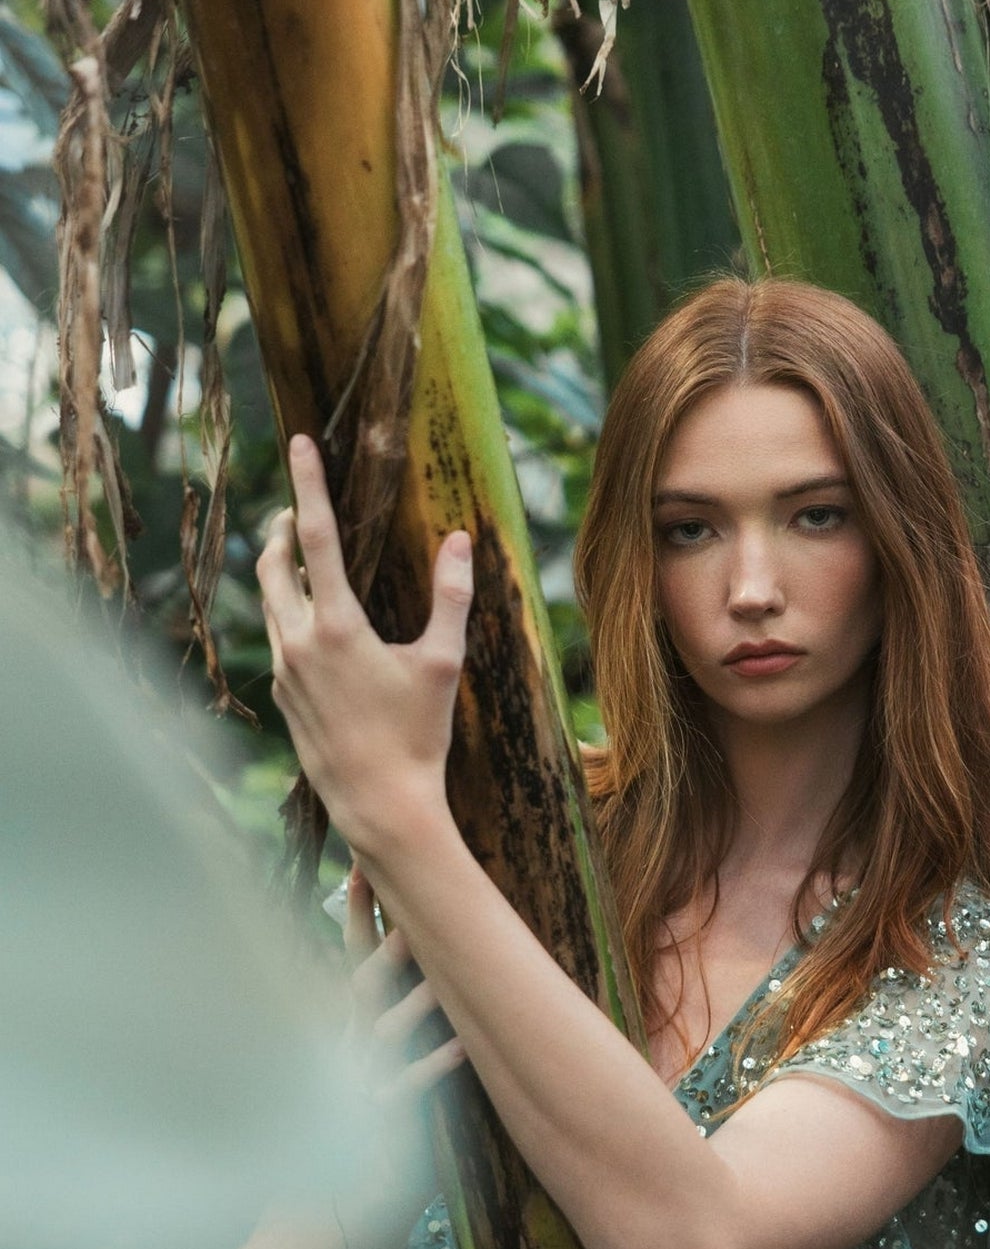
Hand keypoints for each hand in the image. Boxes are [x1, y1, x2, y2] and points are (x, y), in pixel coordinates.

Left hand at [258, 435, 473, 851]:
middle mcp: (299, 643)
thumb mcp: (443, 664)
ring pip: (269, 603)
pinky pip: (278, 639)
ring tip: (300, 558)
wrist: (379, 806)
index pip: (315, 536)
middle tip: (295, 508)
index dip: (309, 484)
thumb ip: (452, 597)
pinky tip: (312, 622)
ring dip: (280, 572)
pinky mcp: (283, 697)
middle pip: (272, 564)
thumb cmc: (418, 738)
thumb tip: (461, 540)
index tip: (299, 442)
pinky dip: (288, 614)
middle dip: (281, 528)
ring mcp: (285, 672)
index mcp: (337, 627)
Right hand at [342, 862, 464, 1205]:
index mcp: (345, 1044)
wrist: (315, 1243)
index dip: (359, 920)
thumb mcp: (368, 1095)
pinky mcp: (377, 1137)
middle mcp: (345, 1061)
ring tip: (443, 959)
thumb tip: (434, 997)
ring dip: (415, 995)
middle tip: (410, 896)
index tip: (365, 868)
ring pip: (383, 1033)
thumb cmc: (353, 1166)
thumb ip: (387, 1049)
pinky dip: (434, 1067)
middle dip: (385, 942)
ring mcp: (356, 1096)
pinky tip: (463, 1046)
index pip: (351, 969)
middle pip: (362, 988)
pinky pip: (406, 1094)